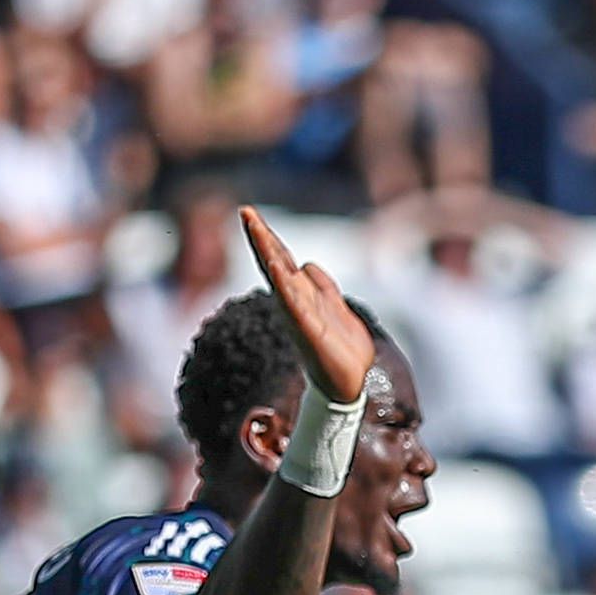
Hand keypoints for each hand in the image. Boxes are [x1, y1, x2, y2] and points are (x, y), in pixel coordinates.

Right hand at [239, 205, 375, 405]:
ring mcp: (299, 314)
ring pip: (280, 277)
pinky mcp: (309, 329)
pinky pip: (293, 303)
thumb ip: (321, 286)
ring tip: (256, 229)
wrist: (350, 383)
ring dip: (268, 252)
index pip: (280, 259)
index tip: (250, 212)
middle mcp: (294, 302)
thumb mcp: (334, 306)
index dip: (266, 236)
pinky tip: (276, 268)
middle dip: (260, 237)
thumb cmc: (341, 349)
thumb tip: (307, 265)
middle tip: (245, 212)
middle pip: (274, 262)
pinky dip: (284, 285)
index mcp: (300, 295)